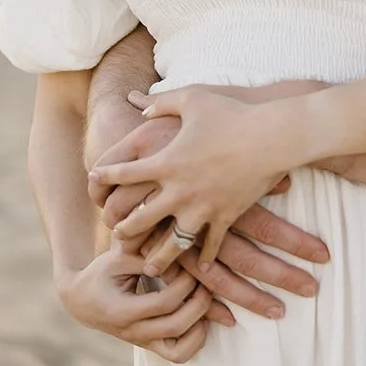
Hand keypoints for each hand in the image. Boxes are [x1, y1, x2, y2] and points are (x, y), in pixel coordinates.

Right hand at [57, 248, 213, 361]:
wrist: (83, 300)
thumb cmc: (102, 273)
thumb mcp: (118, 258)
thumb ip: (146, 256)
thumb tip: (179, 254)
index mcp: (121, 310)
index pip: (164, 303)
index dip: (184, 283)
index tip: (190, 266)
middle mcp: (133, 332)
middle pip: (176, 326)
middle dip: (199, 302)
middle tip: (204, 282)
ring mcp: (143, 342)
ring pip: (180, 351)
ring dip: (200, 326)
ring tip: (204, 301)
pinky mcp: (151, 346)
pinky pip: (179, 355)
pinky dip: (196, 340)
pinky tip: (199, 316)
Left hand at [89, 88, 303, 273]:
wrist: (272, 134)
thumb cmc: (232, 111)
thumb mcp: (192, 98)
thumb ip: (161, 101)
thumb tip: (138, 103)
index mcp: (166, 161)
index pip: (123, 174)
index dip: (104, 178)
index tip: (93, 181)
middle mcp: (179, 190)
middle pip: (140, 218)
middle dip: (125, 228)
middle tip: (117, 234)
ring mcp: (202, 207)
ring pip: (171, 242)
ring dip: (158, 257)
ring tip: (149, 267)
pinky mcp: (226, 215)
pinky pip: (211, 243)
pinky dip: (206, 257)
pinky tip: (201, 267)